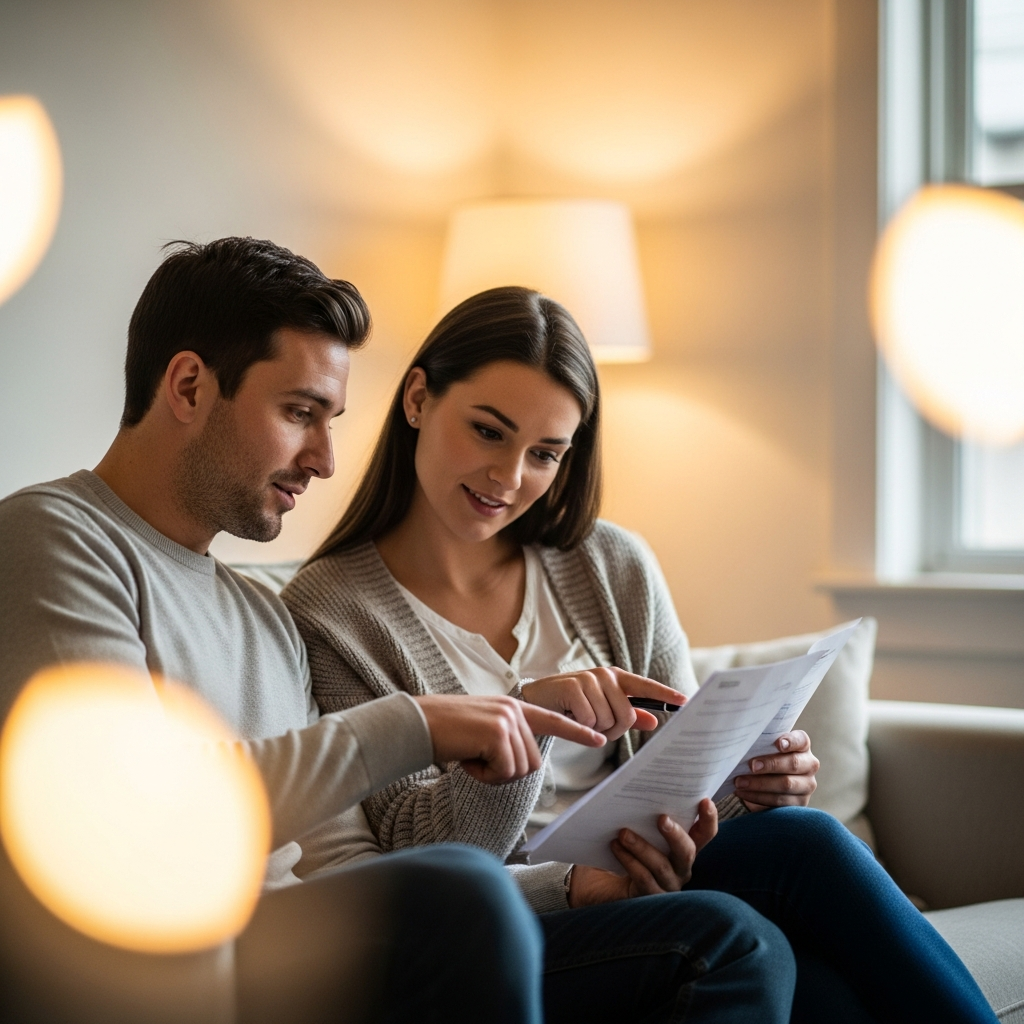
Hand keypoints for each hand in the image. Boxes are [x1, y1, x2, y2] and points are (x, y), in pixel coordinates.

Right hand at [414, 694, 605, 784]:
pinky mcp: (496, 734)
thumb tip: (524, 763)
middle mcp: (514, 710)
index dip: (577, 732)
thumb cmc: (447, 732)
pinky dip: (484, 776)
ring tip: (471, 756)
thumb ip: (506, 737)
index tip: (600, 738)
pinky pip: (504, 772)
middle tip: (478, 760)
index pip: (552, 719)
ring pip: (519, 770)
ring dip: (493, 775)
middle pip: (532, 763)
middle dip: (505, 772)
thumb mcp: (483, 729)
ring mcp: (507, 720)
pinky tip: (467, 760)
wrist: (419, 723)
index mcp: (513, 707)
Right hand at [521, 667, 685, 740]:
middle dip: (613, 729)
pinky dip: (581, 726)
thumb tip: (654, 721)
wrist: (538, 699)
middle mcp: (606, 675)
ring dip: (595, 729)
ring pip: (607, 720)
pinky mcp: (573, 687)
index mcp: (617, 678)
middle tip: (595, 724)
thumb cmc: (573, 704)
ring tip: (580, 718)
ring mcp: (589, 679)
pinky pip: (589, 720)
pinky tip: (570, 716)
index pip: (646, 686)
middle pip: (626, 716)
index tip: (685, 701)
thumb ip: (629, 714)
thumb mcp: (602, 708)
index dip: (666, 694)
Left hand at [567, 798, 717, 906]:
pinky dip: (628, 860)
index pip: (705, 834)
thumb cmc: (629, 846)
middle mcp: (681, 867)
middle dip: (676, 835)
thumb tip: (641, 787)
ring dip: (642, 847)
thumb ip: (648, 813)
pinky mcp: (649, 896)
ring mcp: (667, 884)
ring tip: (623, 833)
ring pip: (661, 866)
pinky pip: (643, 878)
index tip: (704, 801)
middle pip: (687, 852)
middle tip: (661, 818)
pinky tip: (616, 846)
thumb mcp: (641, 827)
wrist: (606, 879)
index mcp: (685, 847)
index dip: (709, 819)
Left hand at [734, 730, 818, 809]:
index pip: (801, 740)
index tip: (778, 744)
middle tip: (751, 766)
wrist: (766, 781)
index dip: (791, 741)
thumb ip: (760, 745)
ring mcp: (807, 785)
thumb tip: (743, 744)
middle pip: (793, 763)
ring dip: (760, 784)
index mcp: (802, 746)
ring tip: (740, 782)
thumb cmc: (764, 758)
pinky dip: (758, 797)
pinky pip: (779, 801)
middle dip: (770, 765)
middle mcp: (809, 764)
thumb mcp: (764, 749)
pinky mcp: (799, 802)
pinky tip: (743, 793)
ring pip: (786, 784)